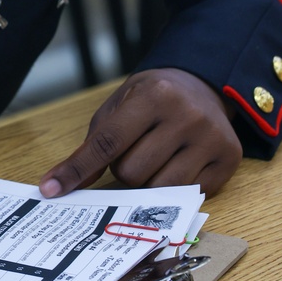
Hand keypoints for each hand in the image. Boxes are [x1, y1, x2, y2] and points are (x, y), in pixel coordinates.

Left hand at [38, 68, 241, 197]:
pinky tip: (179, 162)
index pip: (107, 143)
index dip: (77, 169)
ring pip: (159, 189)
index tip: (52, 190)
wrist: (203, 85)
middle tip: (136, 149)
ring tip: (156, 157)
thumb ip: (93, 145)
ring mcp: (211, 139)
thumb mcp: (119, 107)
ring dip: (148, 183)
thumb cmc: (152, 98)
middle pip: (132, 173)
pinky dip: (174, 188)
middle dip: (124, 170)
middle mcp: (187, 116)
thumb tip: (66, 186)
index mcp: (154, 96)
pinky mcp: (229, 159)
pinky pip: (187, 195)